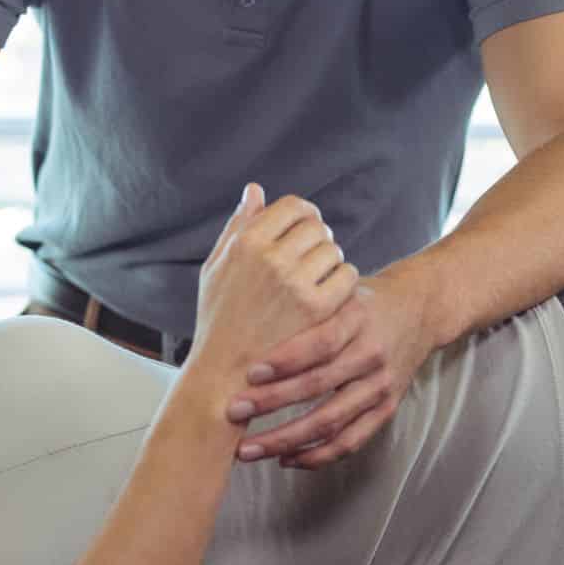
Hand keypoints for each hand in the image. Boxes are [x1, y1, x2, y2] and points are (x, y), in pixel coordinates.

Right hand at [187, 183, 360, 392]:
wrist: (225, 374)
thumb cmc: (218, 319)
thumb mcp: (216, 267)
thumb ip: (238, 225)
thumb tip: (255, 189)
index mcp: (247, 242)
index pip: (293, 206)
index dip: (304, 214)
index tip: (305, 229)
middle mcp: (272, 258)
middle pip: (317, 227)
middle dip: (318, 238)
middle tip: (312, 258)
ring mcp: (297, 284)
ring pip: (334, 251)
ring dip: (330, 261)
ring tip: (317, 279)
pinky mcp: (317, 309)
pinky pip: (347, 276)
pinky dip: (343, 282)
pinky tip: (330, 295)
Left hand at [226, 268, 438, 469]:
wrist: (419, 309)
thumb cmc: (362, 301)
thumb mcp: (338, 291)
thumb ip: (304, 309)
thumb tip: (247, 330)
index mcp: (357, 319)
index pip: (321, 342)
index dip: (286, 360)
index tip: (249, 373)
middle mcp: (372, 354)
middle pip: (320, 385)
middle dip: (272, 402)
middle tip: (233, 412)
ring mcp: (381, 386)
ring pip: (331, 421)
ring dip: (287, 440)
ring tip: (248, 449)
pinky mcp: (386, 409)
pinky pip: (351, 441)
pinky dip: (317, 455)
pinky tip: (286, 459)